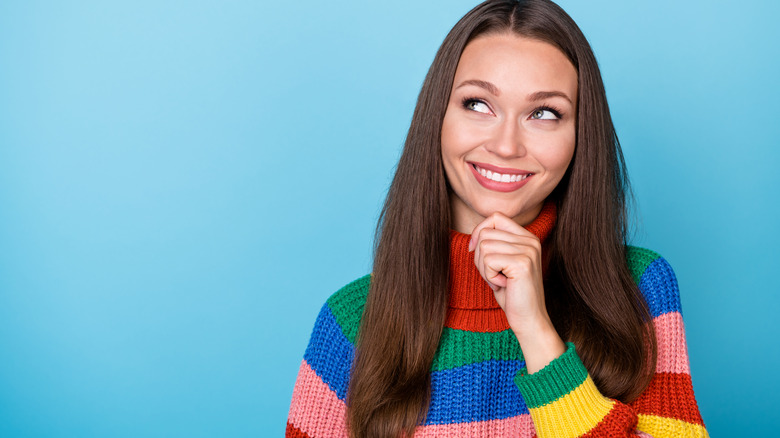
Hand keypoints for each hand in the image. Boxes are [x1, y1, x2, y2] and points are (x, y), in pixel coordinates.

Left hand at [469, 212, 564, 372]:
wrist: (529, 320)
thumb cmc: (512, 295)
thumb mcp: (501, 264)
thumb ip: (493, 245)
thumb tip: (474, 235)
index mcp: (527, 237)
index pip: (495, 217)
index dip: (479, 231)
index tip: (474, 250)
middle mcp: (530, 240)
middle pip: (485, 233)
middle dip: (479, 257)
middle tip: (493, 275)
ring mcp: (528, 250)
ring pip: (484, 246)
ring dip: (484, 269)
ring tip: (500, 281)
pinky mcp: (522, 263)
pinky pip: (488, 260)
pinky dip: (489, 276)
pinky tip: (503, 286)